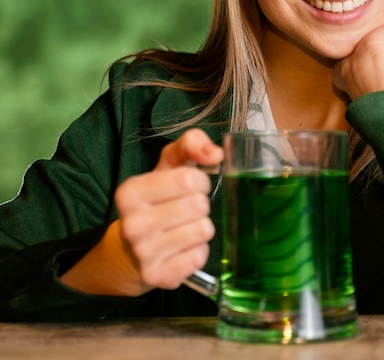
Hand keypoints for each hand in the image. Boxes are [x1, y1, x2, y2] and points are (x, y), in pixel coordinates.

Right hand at [114, 128, 223, 292]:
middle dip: (201, 204)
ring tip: (184, 228)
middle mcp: (132, 223)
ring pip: (203, 230)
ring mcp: (143, 253)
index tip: (190, 187)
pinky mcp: (157, 277)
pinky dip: (198, 251)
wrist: (131, 250)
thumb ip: (191, 144)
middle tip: (187, 209)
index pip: (188, 179)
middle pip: (198, 205)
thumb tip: (215, 153)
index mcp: (131, 191)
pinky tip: (183, 248)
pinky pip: (199, 257)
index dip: (199, 181)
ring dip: (202, 227)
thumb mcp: (170, 164)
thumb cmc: (158, 198)